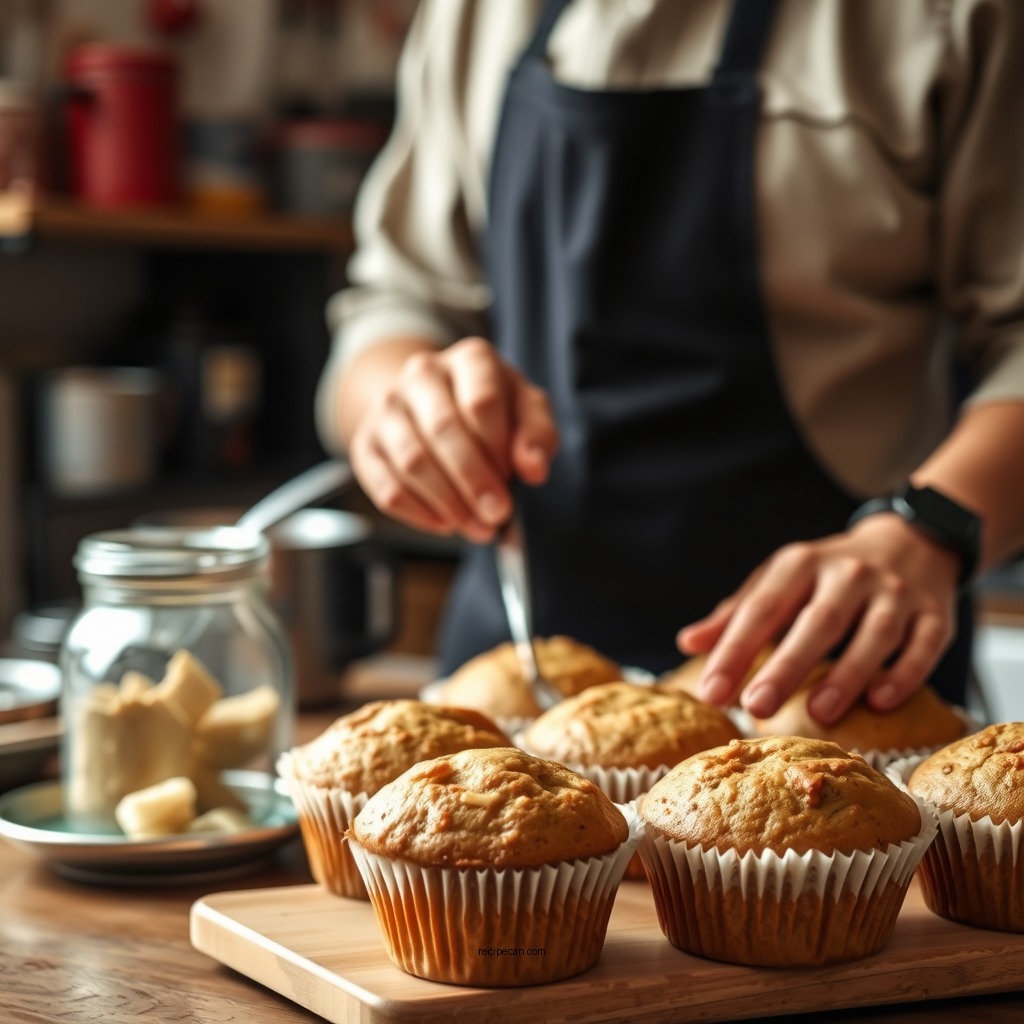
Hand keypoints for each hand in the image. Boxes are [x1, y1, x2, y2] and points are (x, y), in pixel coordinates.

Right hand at [348, 336, 558, 541]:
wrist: (435, 403)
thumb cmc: (491, 411)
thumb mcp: (527, 412)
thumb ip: (538, 435)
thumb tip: (534, 468)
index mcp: (470, 359)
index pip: (482, 402)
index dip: (498, 448)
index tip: (514, 480)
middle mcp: (423, 374)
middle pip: (444, 429)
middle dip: (474, 480)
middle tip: (497, 515)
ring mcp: (388, 407)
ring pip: (412, 460)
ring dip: (448, 502)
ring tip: (477, 527)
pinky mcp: (366, 443)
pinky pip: (386, 486)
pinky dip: (418, 513)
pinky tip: (445, 524)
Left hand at [676, 514, 960, 723]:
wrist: (910, 541)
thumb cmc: (825, 576)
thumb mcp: (778, 581)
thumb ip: (735, 614)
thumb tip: (687, 643)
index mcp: (800, 564)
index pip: (762, 608)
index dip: (734, 650)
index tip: (710, 693)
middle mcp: (848, 573)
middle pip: (818, 621)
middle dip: (786, 665)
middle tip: (755, 706)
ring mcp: (896, 592)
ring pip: (874, 633)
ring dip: (847, 674)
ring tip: (817, 713)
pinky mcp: (936, 614)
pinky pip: (924, 644)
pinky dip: (905, 673)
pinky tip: (881, 701)